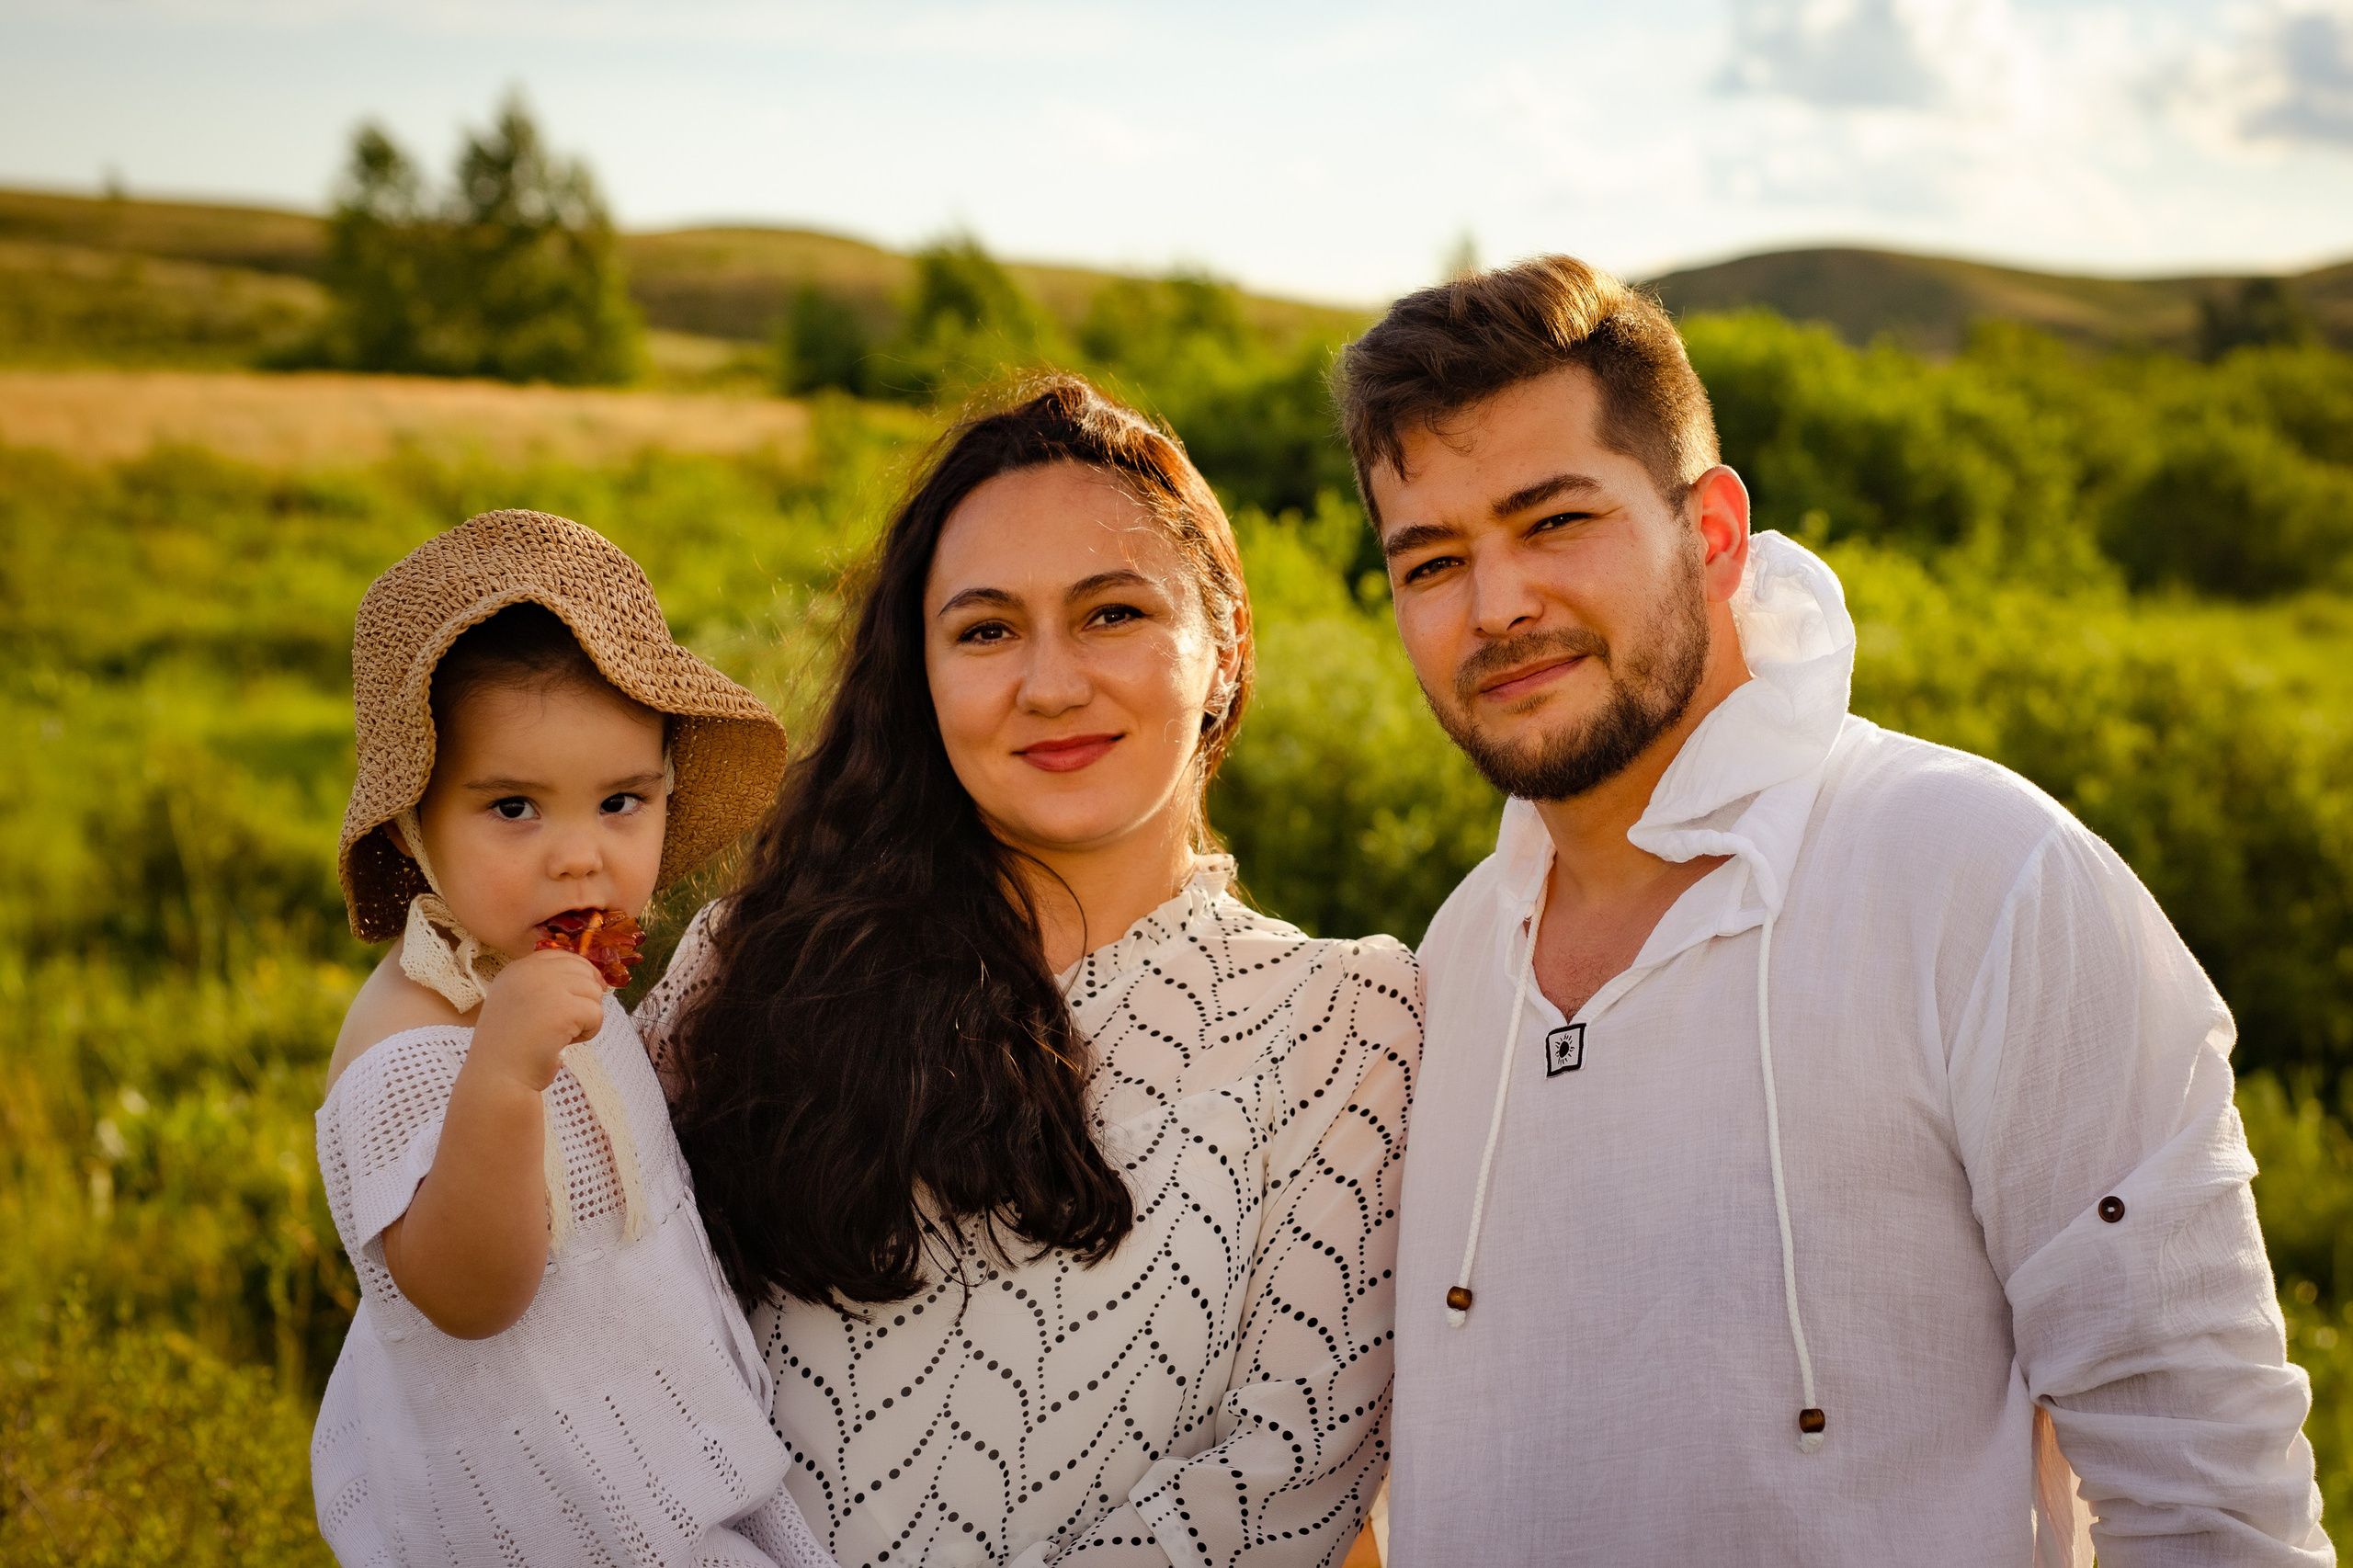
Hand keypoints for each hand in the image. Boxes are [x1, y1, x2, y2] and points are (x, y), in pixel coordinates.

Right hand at [469, 947, 608, 1093]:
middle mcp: (530, 971)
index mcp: (517, 969)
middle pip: (583, 971)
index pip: (563, 956)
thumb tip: (593, 978)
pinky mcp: (564, 1009)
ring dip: (586, 1016)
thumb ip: (545, 986)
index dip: (579, 975)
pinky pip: (597, 1013)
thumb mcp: (520, 1003)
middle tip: (568, 1023)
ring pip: (593, 991)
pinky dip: (590, 1032)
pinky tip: (567, 1042)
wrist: (497, 1079)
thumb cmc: (512, 1048)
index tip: (577, 999)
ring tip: (563, 1034)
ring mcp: (546, 988)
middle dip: (585, 998)